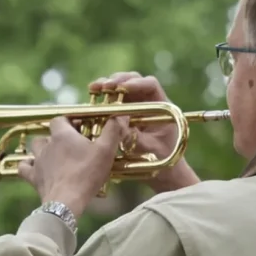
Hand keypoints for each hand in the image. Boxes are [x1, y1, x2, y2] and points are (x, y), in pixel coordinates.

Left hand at [20, 115, 129, 217]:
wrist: (66, 201)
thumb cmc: (87, 174)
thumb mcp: (106, 151)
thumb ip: (113, 131)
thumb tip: (119, 116)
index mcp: (62, 135)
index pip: (60, 119)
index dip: (69, 121)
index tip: (80, 126)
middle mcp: (47, 145)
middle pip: (48, 133)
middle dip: (58, 136)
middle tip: (73, 144)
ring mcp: (38, 161)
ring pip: (36, 147)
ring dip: (44, 148)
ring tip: (56, 155)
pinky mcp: (33, 177)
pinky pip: (24, 167)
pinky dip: (28, 165)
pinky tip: (35, 167)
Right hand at [90, 72, 199, 194]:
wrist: (163, 175)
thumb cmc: (163, 162)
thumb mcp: (147, 150)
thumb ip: (133, 138)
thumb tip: (115, 124)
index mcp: (162, 106)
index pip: (150, 85)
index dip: (135, 83)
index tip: (121, 89)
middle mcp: (149, 102)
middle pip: (133, 81)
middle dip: (117, 81)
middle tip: (103, 86)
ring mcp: (136, 107)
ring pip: (121, 88)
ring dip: (107, 86)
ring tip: (93, 88)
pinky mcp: (125, 114)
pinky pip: (114, 101)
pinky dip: (103, 98)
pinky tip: (92, 97)